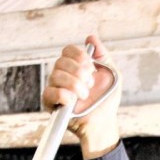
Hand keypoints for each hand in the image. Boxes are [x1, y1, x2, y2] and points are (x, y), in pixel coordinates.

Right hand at [42, 33, 121, 157]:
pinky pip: (49, 92)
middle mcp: (62, 76)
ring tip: (85, 96)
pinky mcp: (50, 104)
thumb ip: (102, 55)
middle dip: (80, 72)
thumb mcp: (111, 74)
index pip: (67, 51)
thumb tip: (90, 37)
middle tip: (90, 85)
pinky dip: (63, 95)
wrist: (103, 122)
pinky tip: (73, 101)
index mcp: (74, 67)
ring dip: (75, 85)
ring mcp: (55, 89)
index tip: (91, 67)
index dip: (79, 56)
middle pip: (61, 61)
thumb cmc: (106, 101)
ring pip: (55, 75)